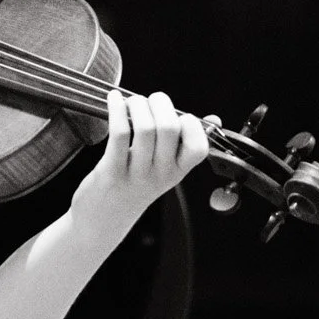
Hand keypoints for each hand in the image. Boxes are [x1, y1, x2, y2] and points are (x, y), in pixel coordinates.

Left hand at [73, 88, 209, 227]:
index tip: (177, 114)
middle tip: (151, 99)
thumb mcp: (165, 169)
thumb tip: (214, 120)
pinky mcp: (112, 171)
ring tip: (131, 101)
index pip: (198, 146)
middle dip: (160, 103)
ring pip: (144, 128)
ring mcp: (137, 174)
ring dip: (137, 104)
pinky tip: (113, 99)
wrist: (104, 219)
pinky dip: (116, 110)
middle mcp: (161, 174)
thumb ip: (185, 144)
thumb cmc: (135, 185)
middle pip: (169, 128)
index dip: (191, 123)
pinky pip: (119, 134)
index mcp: (178, 171)